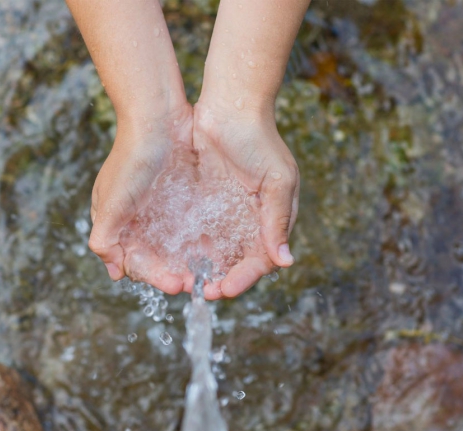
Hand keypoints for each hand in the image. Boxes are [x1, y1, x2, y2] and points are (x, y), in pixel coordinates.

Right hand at [87, 103, 194, 294]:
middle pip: (156, 259)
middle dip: (174, 273)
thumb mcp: (112, 201)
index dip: (154, 277)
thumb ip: (105, 237)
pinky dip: (200, 242)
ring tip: (209, 273)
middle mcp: (137, 219)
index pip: (134, 262)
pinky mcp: (181, 197)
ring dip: (189, 262)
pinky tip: (215, 251)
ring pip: (174, 247)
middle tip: (197, 284)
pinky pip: (191, 227)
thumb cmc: (131, 157)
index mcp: (115, 223)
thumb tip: (113, 271)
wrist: (158, 115)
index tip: (176, 285)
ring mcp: (160, 208)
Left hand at [192, 101, 298, 299]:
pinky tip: (177, 259)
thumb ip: (277, 220)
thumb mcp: (276, 180)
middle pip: (238, 263)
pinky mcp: (205, 203)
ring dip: (205, 269)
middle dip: (222, 280)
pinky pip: (198, 233)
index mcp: (273, 219)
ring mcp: (227, 213)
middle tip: (202, 292)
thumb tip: (285, 261)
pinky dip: (190, 249)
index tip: (224, 289)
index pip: (261, 260)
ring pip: (217, 252)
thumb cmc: (259, 139)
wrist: (231, 105)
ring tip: (187, 282)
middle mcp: (251, 221)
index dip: (244, 278)